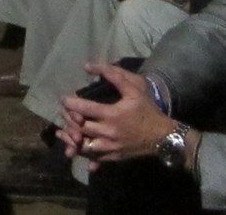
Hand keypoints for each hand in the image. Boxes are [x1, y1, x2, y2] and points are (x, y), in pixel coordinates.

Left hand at [60, 63, 176, 165]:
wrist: (162, 137)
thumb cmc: (147, 111)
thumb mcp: (133, 89)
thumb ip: (113, 75)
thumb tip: (89, 66)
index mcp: (111, 115)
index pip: (83, 109)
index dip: (70, 103)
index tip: (64, 99)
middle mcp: (108, 132)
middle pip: (79, 127)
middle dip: (68, 119)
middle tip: (64, 112)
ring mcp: (110, 147)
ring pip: (82, 146)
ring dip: (70, 138)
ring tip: (63, 131)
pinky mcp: (113, 157)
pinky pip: (92, 157)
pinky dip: (81, 153)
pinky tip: (73, 148)